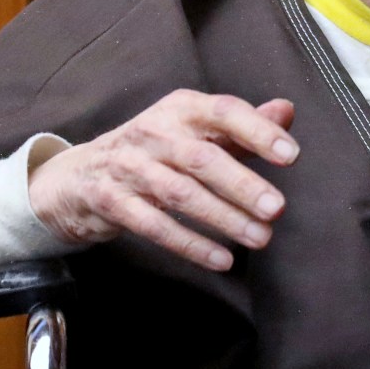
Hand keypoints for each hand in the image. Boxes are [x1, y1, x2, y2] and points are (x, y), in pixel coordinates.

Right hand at [29, 91, 298, 270]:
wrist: (79, 176)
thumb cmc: (153, 152)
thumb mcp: (194, 131)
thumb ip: (240, 127)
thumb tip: (286, 112)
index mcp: (180, 109)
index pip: (223, 111)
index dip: (257, 131)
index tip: (291, 155)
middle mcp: (153, 133)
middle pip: (202, 158)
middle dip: (242, 184)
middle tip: (276, 208)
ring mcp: (128, 167)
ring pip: (180, 194)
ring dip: (223, 218)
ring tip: (260, 238)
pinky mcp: (111, 201)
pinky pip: (154, 225)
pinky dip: (190, 244)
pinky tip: (221, 259)